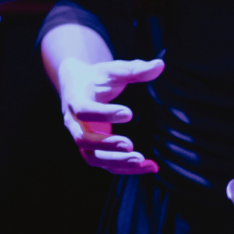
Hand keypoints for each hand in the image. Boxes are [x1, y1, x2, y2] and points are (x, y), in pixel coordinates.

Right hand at [54, 55, 165, 173]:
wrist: (76, 85)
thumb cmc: (96, 77)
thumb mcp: (112, 70)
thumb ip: (134, 70)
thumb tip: (160, 65)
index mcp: (75, 100)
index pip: (84, 110)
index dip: (104, 114)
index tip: (129, 114)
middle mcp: (74, 123)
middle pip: (83, 140)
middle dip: (106, 145)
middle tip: (131, 145)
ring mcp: (82, 139)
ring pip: (93, 158)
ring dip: (116, 162)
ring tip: (141, 160)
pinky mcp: (93, 149)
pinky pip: (106, 164)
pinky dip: (126, 168)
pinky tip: (150, 166)